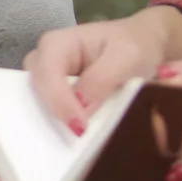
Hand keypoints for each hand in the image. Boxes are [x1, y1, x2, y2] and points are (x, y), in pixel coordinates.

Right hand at [24, 7, 181, 132]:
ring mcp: (49, 79)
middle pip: (36, 89)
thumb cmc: (135, 45)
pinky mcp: (58, 96)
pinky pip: (51, 111)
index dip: (60, 101)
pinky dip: (63, 124)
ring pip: (39, 102)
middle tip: (80, 135)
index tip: (81, 128)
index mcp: (57, 43)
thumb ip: (102, 78)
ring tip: (80, 137)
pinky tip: (80, 134)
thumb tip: (81, 107)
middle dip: (54, 112)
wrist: (145, 46)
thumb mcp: (126, 57)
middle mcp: (45, 60)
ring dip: (56, 120)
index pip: (47, 73)